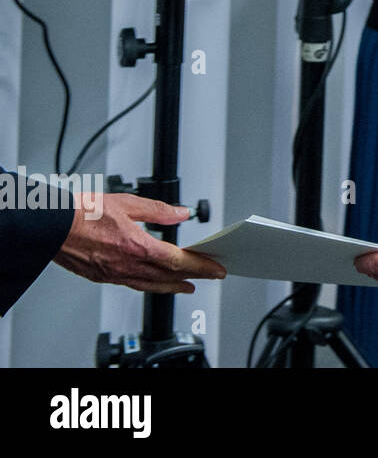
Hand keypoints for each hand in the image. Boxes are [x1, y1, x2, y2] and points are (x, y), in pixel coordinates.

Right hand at [53, 193, 225, 293]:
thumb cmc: (81, 213)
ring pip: (150, 285)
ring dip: (172, 286)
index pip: (178, 262)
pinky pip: (131, 284)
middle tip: (211, 277)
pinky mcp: (100, 276)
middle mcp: (126, 265)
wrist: (48, 226)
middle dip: (193, 277)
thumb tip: (181, 214)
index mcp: (136, 247)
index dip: (201, 266)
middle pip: (168, 276)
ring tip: (187, 286)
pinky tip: (153, 282)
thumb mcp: (127, 202)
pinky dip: (149, 285)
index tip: (216, 268)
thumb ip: (158, 210)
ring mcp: (113, 274)